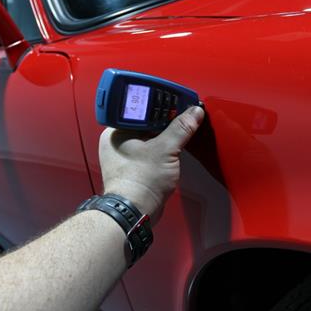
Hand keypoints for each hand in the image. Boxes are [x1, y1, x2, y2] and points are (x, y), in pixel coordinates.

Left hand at [99, 105, 204, 223]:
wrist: (135, 212)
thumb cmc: (139, 182)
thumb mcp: (165, 149)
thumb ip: (181, 128)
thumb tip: (194, 112)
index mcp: (116, 130)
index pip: (137, 107)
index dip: (157, 101)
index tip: (173, 99)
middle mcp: (117, 141)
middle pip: (143, 120)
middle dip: (162, 118)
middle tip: (180, 110)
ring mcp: (124, 155)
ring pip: (146, 135)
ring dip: (163, 132)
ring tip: (178, 126)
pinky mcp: (133, 167)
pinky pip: (148, 149)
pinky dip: (160, 146)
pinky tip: (172, 146)